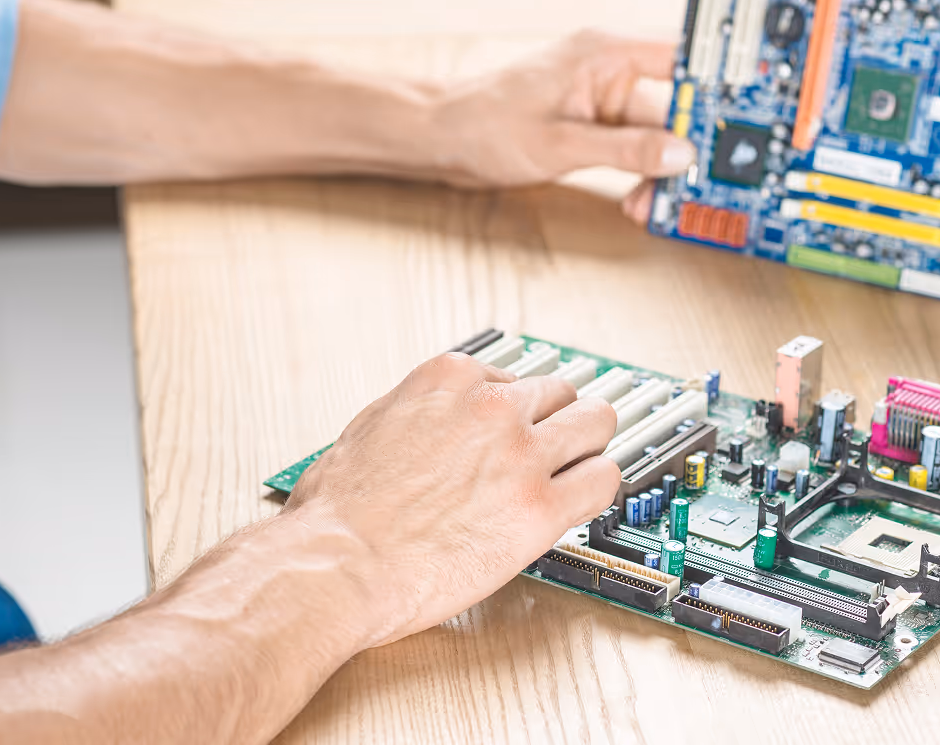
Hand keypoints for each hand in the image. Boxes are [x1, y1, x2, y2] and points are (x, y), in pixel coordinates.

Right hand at [286, 352, 619, 646]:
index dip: (517, 409)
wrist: (337, 562)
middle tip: (561, 441)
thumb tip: (435, 417)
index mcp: (449, 379)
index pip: (513, 377)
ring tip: (584, 463)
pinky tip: (584, 498)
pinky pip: (602, 481)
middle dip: (561, 418)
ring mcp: (521, 454)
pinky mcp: (540, 507)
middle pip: (562, 394)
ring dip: (590, 443)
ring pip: (595, 425)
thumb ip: (416, 409)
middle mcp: (493, 406)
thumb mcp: (369, 424)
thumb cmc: (338, 510)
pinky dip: (597, 486)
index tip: (519, 426)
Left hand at [428, 30, 694, 189]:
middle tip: (702, 180)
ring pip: (654, 134)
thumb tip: (680, 154)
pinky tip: (638, 200)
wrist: (442, 139)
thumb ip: (625, 148)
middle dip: (686, 146)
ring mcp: (601, 99)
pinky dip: (639, 173)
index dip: (719, 81)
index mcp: (605, 53)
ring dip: (660, 169)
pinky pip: (632, 147)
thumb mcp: (561, 143)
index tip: (750, 109)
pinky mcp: (592, 125)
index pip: (682, 56)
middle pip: (673, 105)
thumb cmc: (485, 125)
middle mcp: (609, 70)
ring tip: (657, 203)